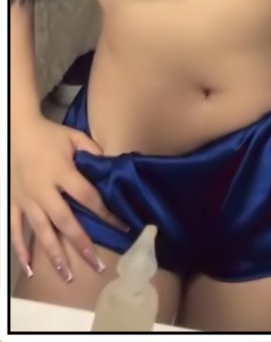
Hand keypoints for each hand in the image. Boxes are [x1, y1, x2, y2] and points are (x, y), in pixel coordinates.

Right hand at [10, 116, 126, 280]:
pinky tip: (29, 267)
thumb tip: (111, 165)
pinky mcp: (14, 203)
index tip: (121, 227)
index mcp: (62, 172)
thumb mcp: (74, 137)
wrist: (15, 131)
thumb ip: (93, 149)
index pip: (87, 197)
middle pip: (65, 220)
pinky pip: (16, 229)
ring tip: (67, 274)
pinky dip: (21, 249)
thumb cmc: (49, 135)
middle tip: (96, 265)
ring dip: (54, 254)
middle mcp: (44, 189)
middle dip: (81, 244)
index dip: (105, 213)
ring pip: (41, 231)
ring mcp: (27, 199)